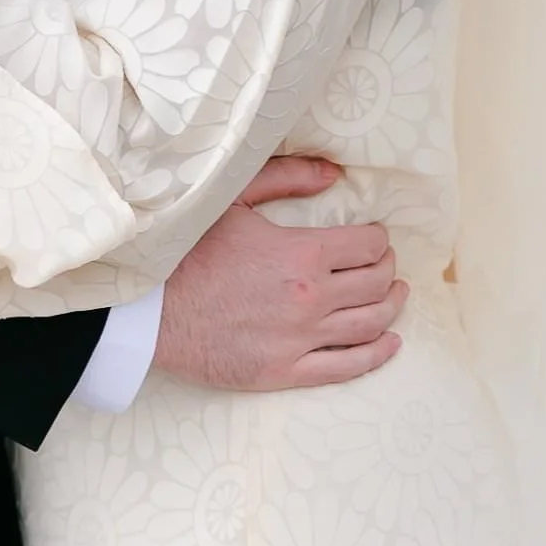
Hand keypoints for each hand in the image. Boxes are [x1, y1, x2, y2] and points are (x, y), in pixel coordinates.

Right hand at [154, 156, 406, 390]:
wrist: (149, 310)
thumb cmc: (188, 250)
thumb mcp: (234, 199)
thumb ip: (287, 177)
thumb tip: (334, 173)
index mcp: (303, 253)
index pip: (367, 245)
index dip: (378, 239)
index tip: (374, 237)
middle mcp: (311, 298)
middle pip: (376, 284)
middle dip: (388, 270)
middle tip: (386, 264)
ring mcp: (300, 339)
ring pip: (369, 325)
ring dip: (391, 308)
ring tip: (396, 296)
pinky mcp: (285, 371)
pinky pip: (347, 368)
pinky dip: (377, 355)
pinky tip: (390, 344)